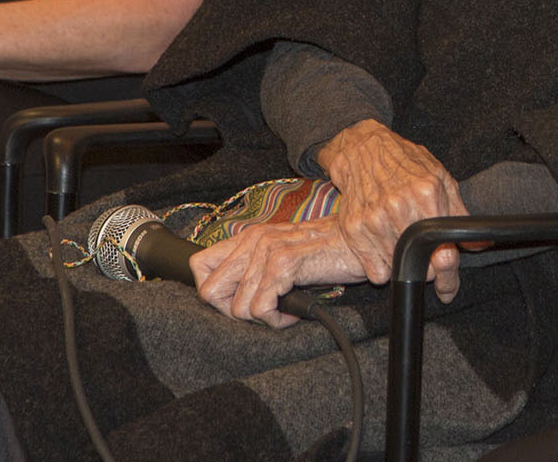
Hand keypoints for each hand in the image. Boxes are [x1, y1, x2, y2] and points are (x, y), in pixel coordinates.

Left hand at [189, 218, 366, 325]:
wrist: (358, 243)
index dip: (212, 292)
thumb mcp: (282, 254)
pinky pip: (261, 309)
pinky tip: (294, 311)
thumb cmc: (324, 252)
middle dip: (233, 312)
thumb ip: (254, 265)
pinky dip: (277, 320)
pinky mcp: (285, 264)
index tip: (237, 301)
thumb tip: (229, 294)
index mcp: (248, 236)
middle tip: (262, 310)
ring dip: (262, 317)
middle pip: (210, 292)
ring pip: (237, 307)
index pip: (198, 266)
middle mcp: (254, 239)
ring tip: (285, 308)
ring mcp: (268, 250)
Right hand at [315, 120, 468, 299]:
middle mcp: (399, 206)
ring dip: (403, 268)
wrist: (363, 150)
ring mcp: (374, 218)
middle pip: (421, 266)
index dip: (449, 276)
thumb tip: (481, 244)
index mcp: (426, 193)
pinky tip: (385, 248)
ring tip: (402, 245)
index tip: (449, 288)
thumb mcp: (440, 178)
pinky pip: (375, 271)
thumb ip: (459, 213)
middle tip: (424, 258)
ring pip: (398, 270)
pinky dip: (383, 268)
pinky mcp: (354, 229)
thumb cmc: (406, 164)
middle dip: (427, 270)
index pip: (444, 253)